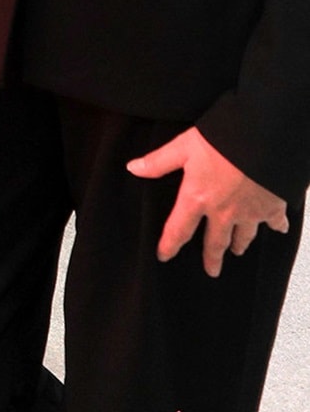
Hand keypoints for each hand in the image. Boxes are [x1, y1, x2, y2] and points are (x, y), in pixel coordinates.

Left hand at [127, 128, 290, 276]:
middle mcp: (223, 212)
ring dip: (240, 245)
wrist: (259, 141)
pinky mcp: (271, 208)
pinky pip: (274, 222)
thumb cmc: (219, 141)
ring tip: (237, 251)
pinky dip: (277, 226)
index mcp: (197, 198)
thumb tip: (133, 168)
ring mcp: (248, 213)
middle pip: (215, 242)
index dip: (169, 245)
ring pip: (243, 236)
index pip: (178, 229)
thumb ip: (158, 162)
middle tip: (212, 271)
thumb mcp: (182, 147)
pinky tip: (278, 229)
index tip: (164, 256)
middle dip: (212, 258)